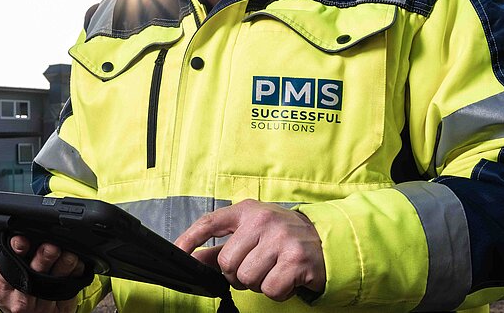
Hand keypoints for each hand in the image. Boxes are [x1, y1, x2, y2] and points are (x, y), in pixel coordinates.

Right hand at [0, 223, 84, 312]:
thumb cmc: (9, 286)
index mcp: (2, 285)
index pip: (8, 267)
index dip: (16, 252)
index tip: (21, 240)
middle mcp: (22, 296)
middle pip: (34, 274)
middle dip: (42, 258)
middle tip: (49, 245)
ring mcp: (43, 302)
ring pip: (56, 280)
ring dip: (63, 264)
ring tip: (66, 250)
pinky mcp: (62, 304)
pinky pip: (72, 287)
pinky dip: (76, 272)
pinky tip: (77, 261)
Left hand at [174, 199, 324, 301]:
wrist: (326, 239)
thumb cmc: (282, 237)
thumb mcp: (251, 234)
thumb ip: (221, 247)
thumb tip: (192, 258)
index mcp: (247, 211)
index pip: (210, 222)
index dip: (189, 238)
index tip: (176, 252)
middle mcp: (263, 220)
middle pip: (227, 263)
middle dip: (237, 274)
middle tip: (256, 267)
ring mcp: (281, 239)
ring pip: (247, 278)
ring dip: (258, 283)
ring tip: (273, 270)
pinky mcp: (297, 259)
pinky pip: (270, 290)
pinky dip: (277, 292)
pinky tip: (286, 279)